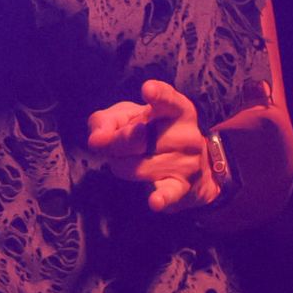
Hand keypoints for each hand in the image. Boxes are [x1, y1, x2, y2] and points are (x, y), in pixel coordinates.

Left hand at [86, 79, 219, 212]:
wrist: (196, 169)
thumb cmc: (155, 135)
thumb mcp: (132, 118)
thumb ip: (107, 121)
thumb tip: (96, 139)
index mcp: (177, 111)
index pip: (168, 100)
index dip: (158, 95)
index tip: (147, 90)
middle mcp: (186, 135)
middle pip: (136, 138)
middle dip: (115, 144)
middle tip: (115, 145)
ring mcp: (186, 162)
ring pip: (135, 167)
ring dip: (121, 166)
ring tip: (130, 162)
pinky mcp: (182, 187)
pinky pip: (168, 193)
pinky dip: (160, 197)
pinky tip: (154, 201)